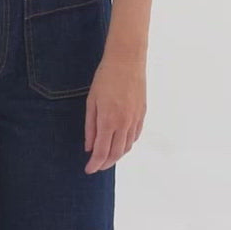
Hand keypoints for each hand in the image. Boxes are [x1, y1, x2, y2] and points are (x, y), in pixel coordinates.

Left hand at [84, 56, 146, 173]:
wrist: (127, 60)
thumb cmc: (105, 77)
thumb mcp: (91, 100)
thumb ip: (90, 125)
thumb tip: (89, 147)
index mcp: (109, 120)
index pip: (102, 151)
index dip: (95, 163)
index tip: (88, 169)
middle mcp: (124, 123)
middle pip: (116, 153)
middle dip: (105, 163)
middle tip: (96, 166)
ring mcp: (135, 119)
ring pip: (127, 147)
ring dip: (117, 156)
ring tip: (107, 157)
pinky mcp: (142, 114)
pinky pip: (135, 136)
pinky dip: (127, 144)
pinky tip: (121, 143)